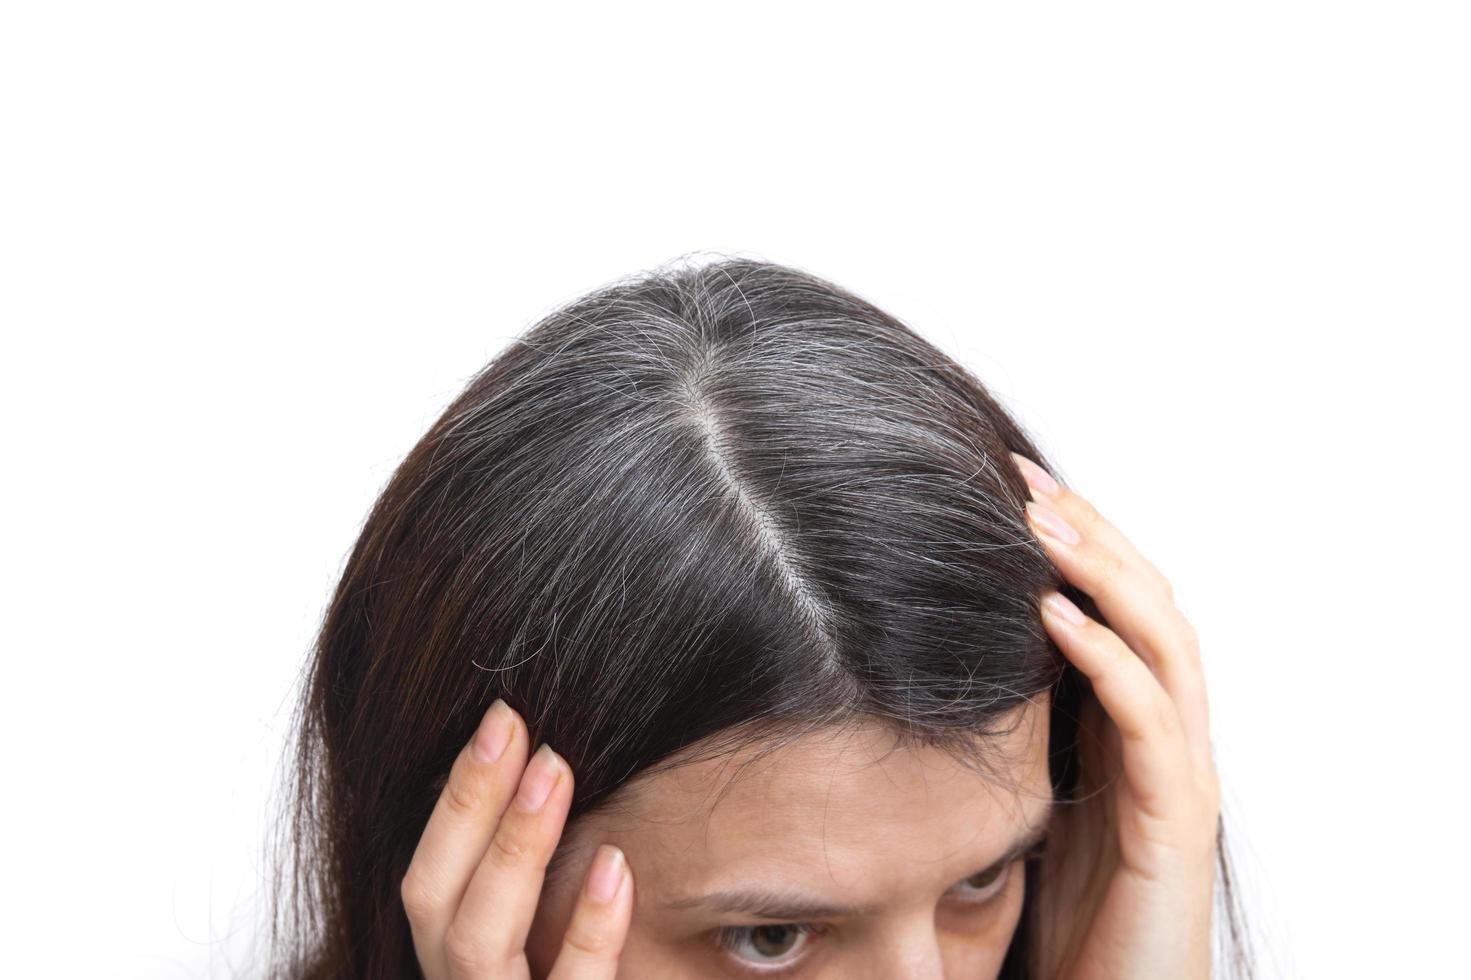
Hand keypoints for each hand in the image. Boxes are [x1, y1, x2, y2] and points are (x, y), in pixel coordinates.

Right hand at [400, 699, 634, 978]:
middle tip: (511, 722)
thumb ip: (534, 877)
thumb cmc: (587, 976)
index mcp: (454, 959)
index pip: (430, 873)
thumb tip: (554, 766)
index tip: (501, 717)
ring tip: (554, 770)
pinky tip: (615, 866)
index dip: (457, 794)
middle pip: (432, 896)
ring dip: (513, 847)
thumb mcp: (547, 936)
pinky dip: (590, 929)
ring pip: (478, 942)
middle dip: (468, 803)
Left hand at [1010, 453, 1219, 979]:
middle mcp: (1170, 739)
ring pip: (1166, 645)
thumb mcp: (1032, 800)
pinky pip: (1149, 722)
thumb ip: (1016, 731)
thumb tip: (939, 662)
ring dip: (1104, 575)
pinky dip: (1106, 659)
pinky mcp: (1176, 822)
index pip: (1121, 608)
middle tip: (1023, 478)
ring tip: (1042, 525)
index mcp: (1134, 730)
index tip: (1008, 482)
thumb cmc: (1067, 916)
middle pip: (1152, 605)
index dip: (1077, 540)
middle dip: (1092, 533)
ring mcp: (1181, 776)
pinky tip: (1055, 618)